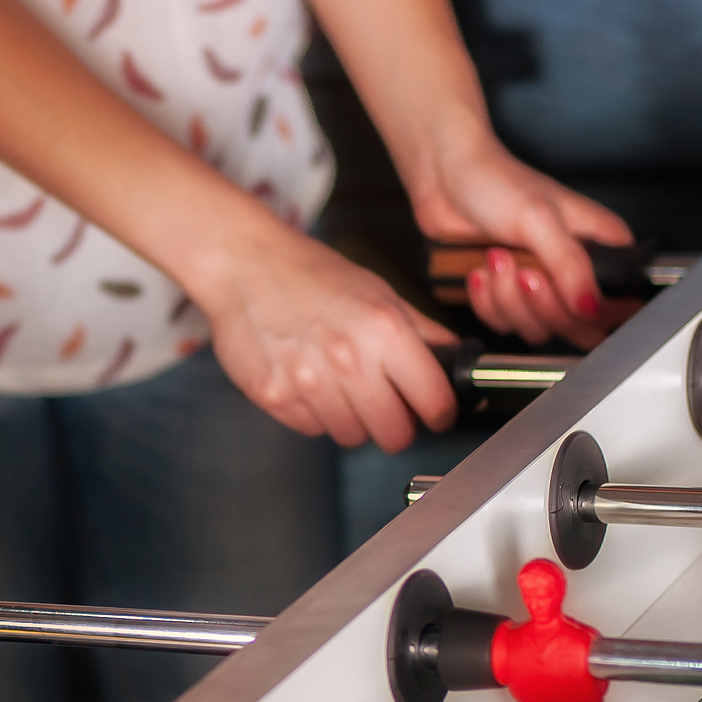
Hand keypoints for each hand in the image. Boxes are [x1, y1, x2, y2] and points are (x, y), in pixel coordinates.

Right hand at [195, 215, 457, 452]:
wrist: (243, 263)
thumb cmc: (311, 274)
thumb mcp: (378, 292)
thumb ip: (422, 331)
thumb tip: (458, 361)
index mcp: (384, 328)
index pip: (434, 401)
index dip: (440, 413)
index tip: (434, 413)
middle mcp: (348, 358)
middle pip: (394, 434)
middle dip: (396, 426)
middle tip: (387, 408)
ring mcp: (307, 380)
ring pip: (352, 437)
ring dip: (353, 421)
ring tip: (339, 387)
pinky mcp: (273, 395)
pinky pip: (311, 429)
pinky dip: (315, 415)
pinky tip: (309, 383)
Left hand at [410, 130, 636, 348]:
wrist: (446, 176)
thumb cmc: (495, 180)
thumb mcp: (539, 220)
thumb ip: (570, 266)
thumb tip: (591, 307)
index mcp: (601, 246)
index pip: (621, 304)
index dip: (596, 314)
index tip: (570, 299)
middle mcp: (576, 270)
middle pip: (577, 326)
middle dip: (541, 304)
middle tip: (524, 271)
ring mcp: (542, 286)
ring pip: (538, 328)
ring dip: (508, 299)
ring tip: (497, 258)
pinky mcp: (509, 295)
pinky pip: (505, 324)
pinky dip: (487, 302)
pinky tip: (480, 270)